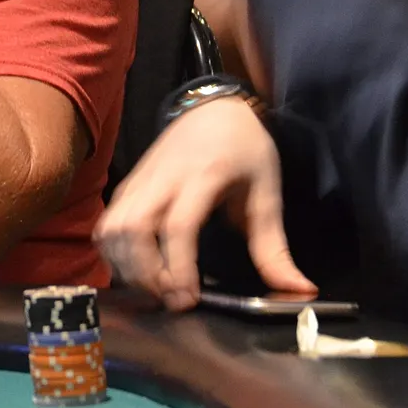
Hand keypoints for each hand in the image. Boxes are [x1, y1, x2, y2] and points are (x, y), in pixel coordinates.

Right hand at [96, 98, 314, 308]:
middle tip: (170, 298)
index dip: (179, 267)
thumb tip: (299, 290)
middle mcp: (163, 178)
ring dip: (126, 264)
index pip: (178, 226)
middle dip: (145, 271)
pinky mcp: (128, 186)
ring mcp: (140, 180)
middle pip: (133, 228)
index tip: (188, 299)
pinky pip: (108, 223)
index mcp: (203, 176)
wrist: (214, 108)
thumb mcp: (267, 193)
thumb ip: (274, 247)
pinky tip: (137, 269)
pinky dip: (114, 251)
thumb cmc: (244, 149)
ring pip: (112, 227)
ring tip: (154, 287)